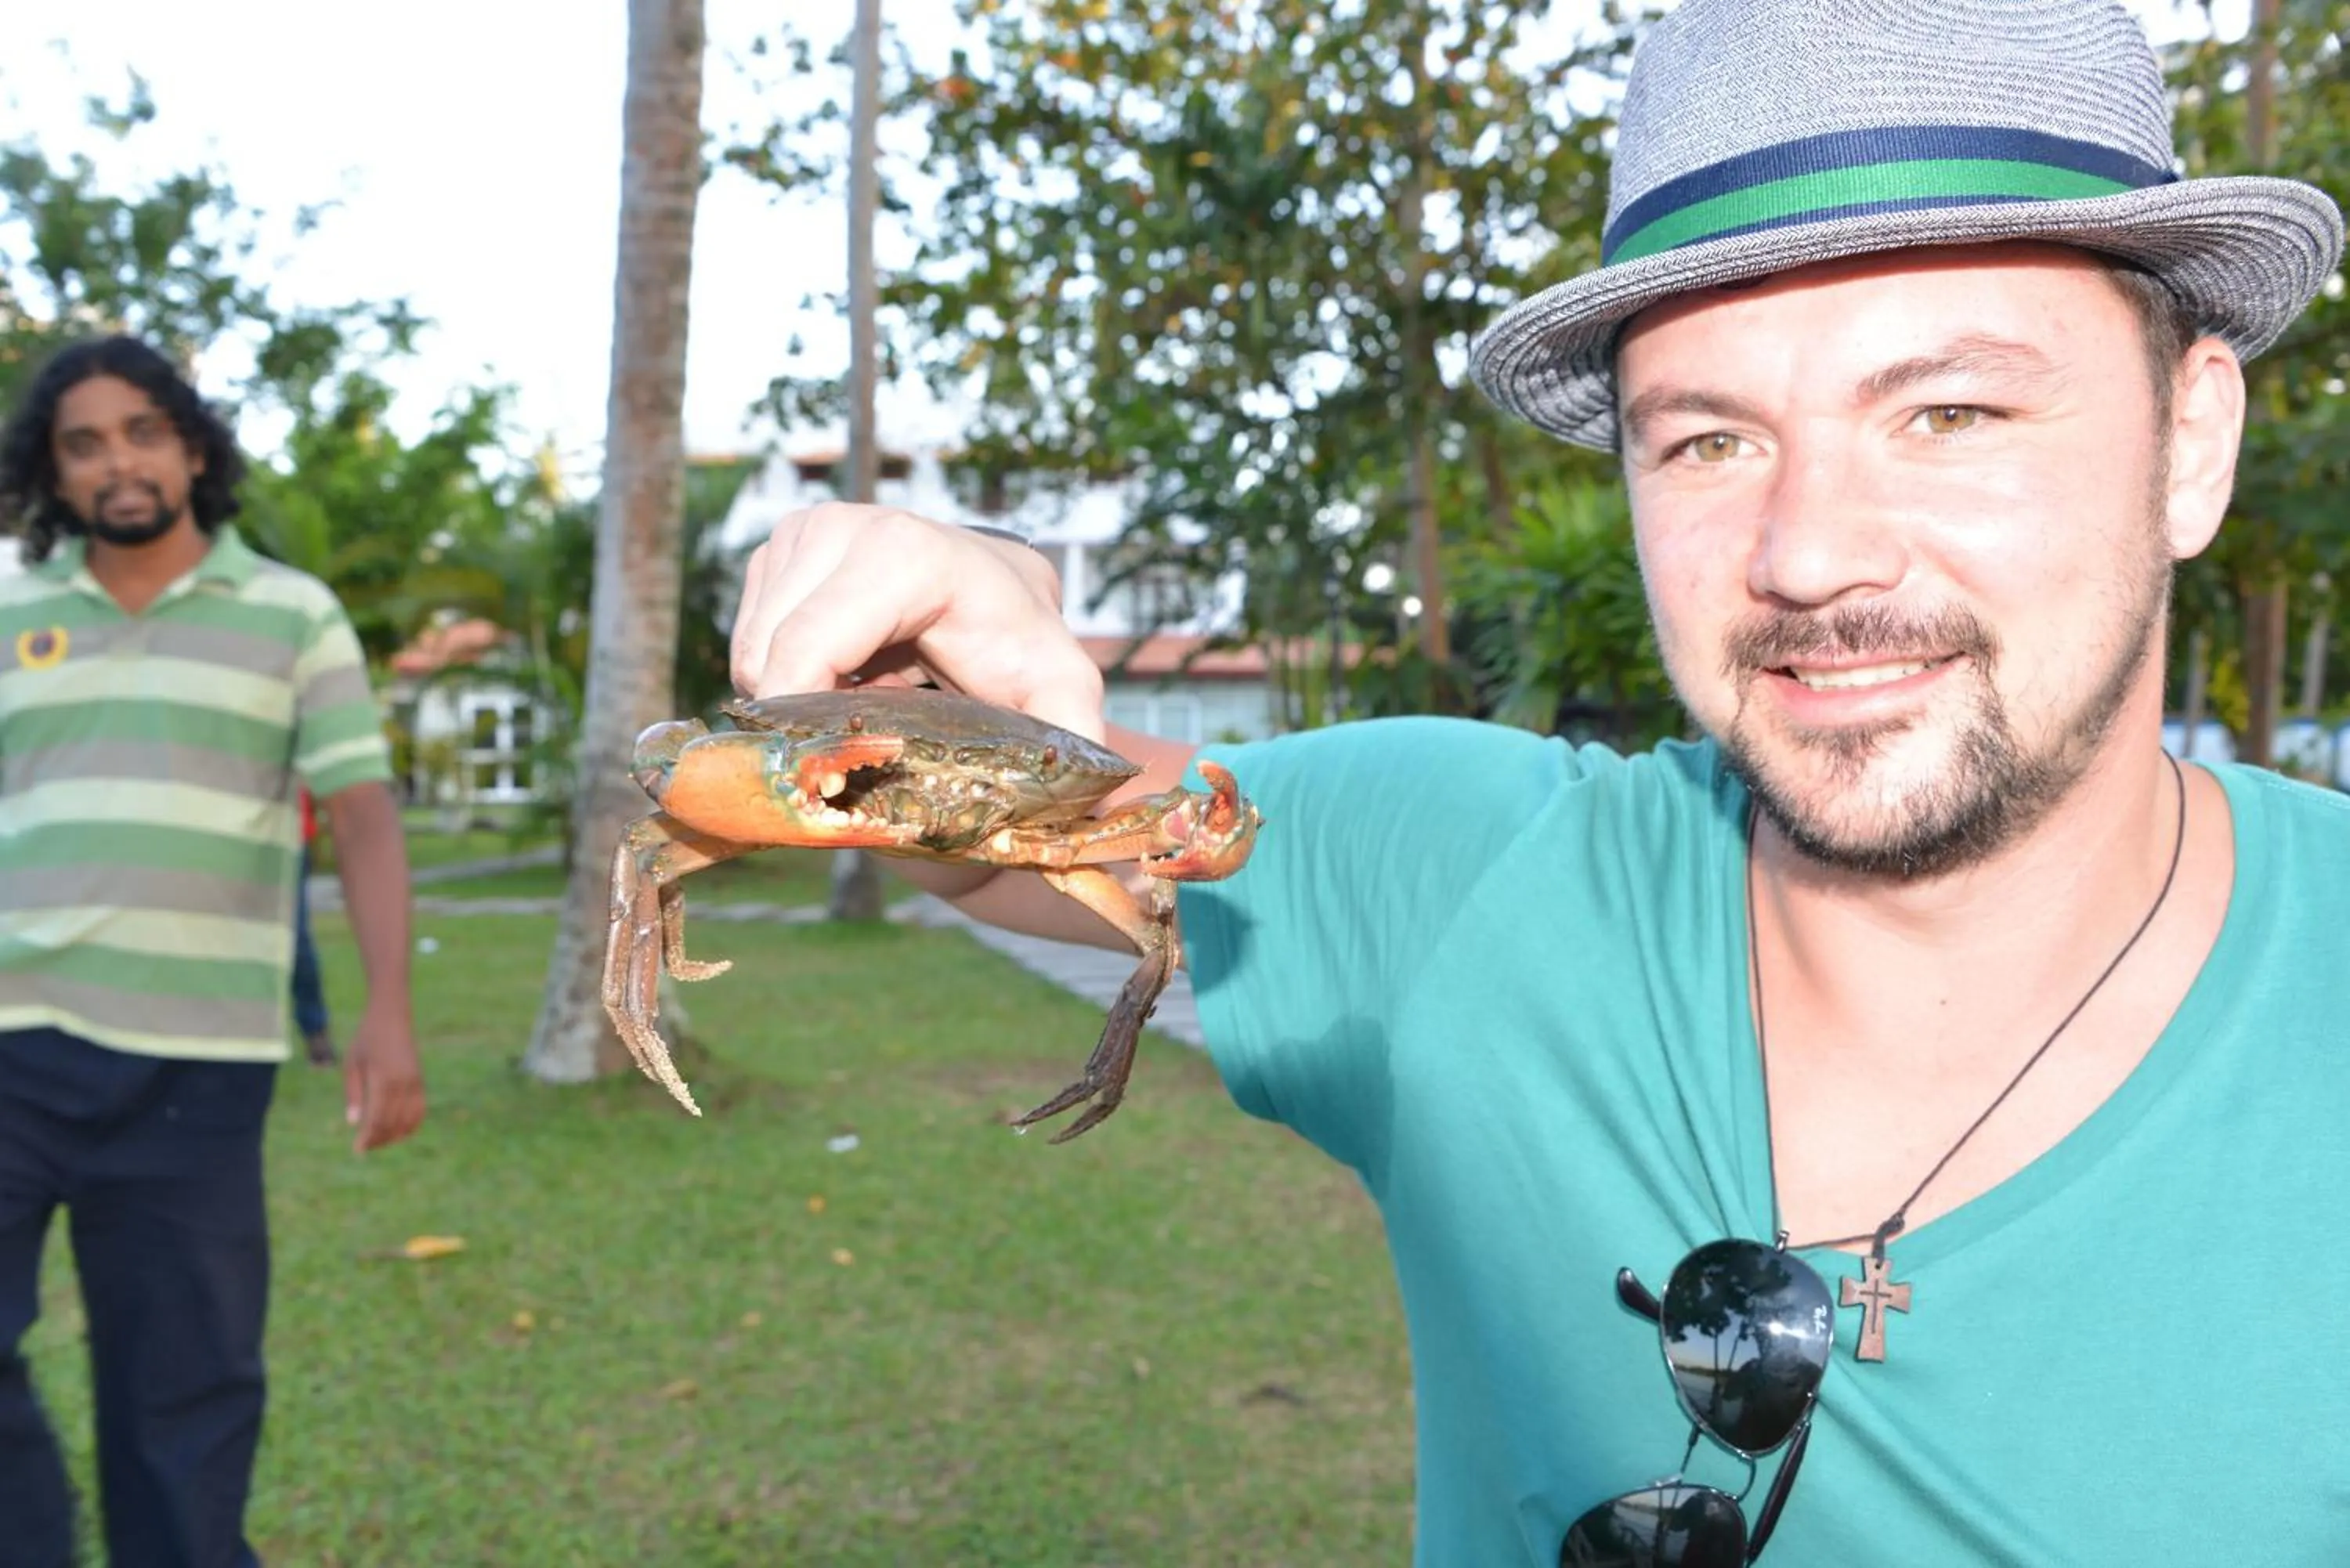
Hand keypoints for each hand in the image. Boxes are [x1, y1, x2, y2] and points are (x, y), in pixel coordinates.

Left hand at [343, 1003, 425, 1152]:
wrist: (392, 1018)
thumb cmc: (366, 1040)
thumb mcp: (351, 1065)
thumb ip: (353, 1095)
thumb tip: (353, 1124)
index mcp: (384, 1080)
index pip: (377, 1119)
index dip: (368, 1138)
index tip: (357, 1149)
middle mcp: (403, 1084)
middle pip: (393, 1124)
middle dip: (379, 1140)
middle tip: (364, 1148)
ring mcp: (415, 1083)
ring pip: (409, 1121)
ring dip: (395, 1136)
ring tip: (379, 1141)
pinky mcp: (421, 1082)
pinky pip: (420, 1111)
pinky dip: (411, 1125)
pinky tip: (398, 1132)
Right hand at [728, 502, 1104, 738]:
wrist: (998, 600)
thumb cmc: (1022, 647)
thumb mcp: (1061, 692)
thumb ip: (1075, 737)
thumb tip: (1080, 796)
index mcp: (904, 553)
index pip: (808, 646)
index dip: (803, 717)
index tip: (830, 765)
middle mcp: (844, 526)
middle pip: (770, 656)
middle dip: (804, 717)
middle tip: (860, 742)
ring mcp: (803, 532)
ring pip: (750, 652)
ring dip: (793, 697)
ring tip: (861, 703)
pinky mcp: (776, 550)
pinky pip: (745, 638)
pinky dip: (781, 673)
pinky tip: (840, 676)